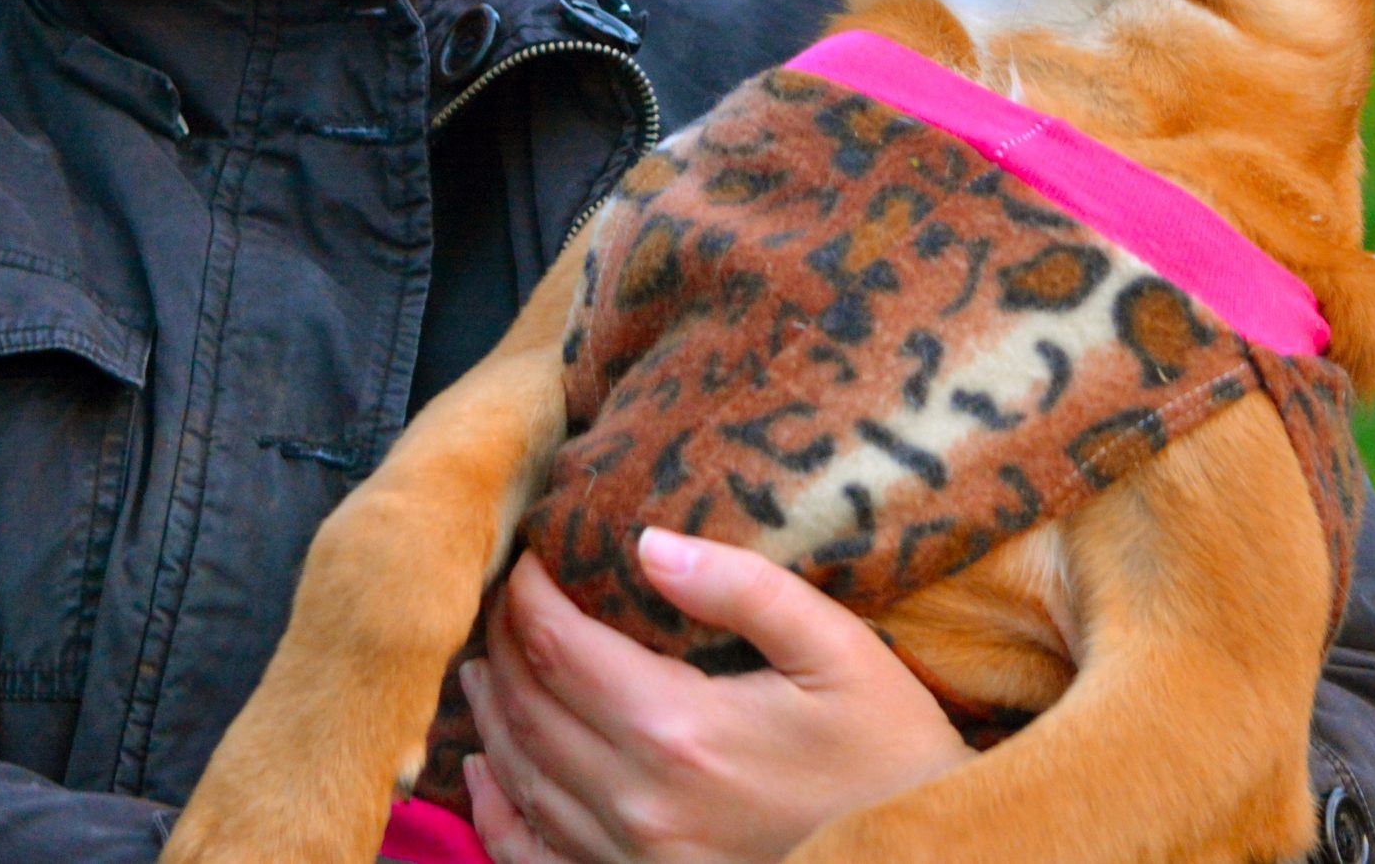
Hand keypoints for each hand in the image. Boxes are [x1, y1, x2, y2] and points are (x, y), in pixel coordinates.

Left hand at [457, 529, 973, 863]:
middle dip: (503, 641)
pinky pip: (533, 859)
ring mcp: (632, 860)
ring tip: (483, 662)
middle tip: (504, 597)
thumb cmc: (890, 755)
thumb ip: (744, 589)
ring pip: (520, 776)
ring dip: (492, 713)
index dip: (527, 591)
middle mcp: (637, 801)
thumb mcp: (839, 651)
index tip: (531, 552)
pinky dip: (495, 814)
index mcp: (677, 730)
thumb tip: (647, 542)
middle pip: (526, 706)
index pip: (556, 644)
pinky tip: (484, 776)